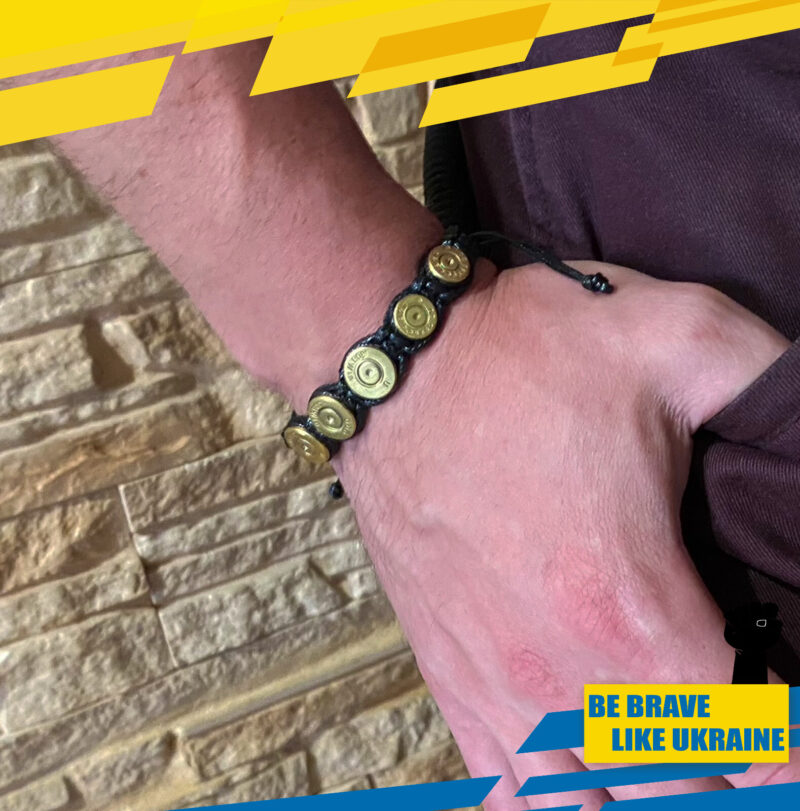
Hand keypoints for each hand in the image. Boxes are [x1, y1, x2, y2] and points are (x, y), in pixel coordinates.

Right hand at [332, 260, 794, 809]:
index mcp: (632, 609)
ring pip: (591, 806)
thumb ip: (775, 379)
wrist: (393, 367)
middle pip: (678, 785)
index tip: (791, 704)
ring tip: (673, 761)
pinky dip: (554, 806)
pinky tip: (581, 789)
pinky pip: (505, 790)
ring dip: (645, 790)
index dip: (793, 739)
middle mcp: (561, 672)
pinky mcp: (450, 671)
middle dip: (728, 769)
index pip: (760, 739)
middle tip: (744, 726)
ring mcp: (498, 684)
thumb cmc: (518, 360)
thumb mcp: (676, 337)